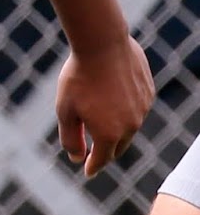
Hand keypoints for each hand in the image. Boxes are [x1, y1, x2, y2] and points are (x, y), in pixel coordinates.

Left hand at [55, 35, 154, 177]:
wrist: (102, 44)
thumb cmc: (78, 77)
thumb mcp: (65, 110)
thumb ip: (70, 138)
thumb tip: (76, 158)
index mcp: (108, 134)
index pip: (101, 160)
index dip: (92, 166)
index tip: (87, 170)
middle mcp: (130, 126)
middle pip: (117, 147)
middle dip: (105, 151)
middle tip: (94, 149)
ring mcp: (142, 109)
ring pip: (129, 128)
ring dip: (116, 129)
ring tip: (101, 119)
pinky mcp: (148, 93)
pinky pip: (137, 109)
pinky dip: (125, 110)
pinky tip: (113, 99)